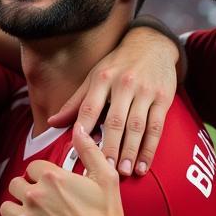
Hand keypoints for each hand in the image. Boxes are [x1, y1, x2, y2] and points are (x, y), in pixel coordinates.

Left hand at [0, 124, 129, 215]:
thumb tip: (79, 129)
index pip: (31, 167)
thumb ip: (89, 150)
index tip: (47, 186)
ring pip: (6, 206)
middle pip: (15, 185)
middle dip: (25, 192)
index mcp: (52, 177)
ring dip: (16, 211)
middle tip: (39, 203)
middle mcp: (35, 196)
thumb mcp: (106, 177)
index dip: (40, 176)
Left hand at [48, 28, 177, 175]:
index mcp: (102, 79)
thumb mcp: (94, 77)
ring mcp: (145, 91)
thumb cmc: (118, 64)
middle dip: (110, 148)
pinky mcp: (163, 98)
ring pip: (137, 126)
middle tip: (104, 171)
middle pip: (115, 121)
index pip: (90, 108)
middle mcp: (124, 84)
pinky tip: (143, 165)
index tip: (80, 153)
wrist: (151, 44)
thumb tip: (52, 122)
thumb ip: (76, 102)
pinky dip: (149, 149)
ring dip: (130, 151)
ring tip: (123, 172)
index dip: (84, 131)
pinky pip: (156, 127)